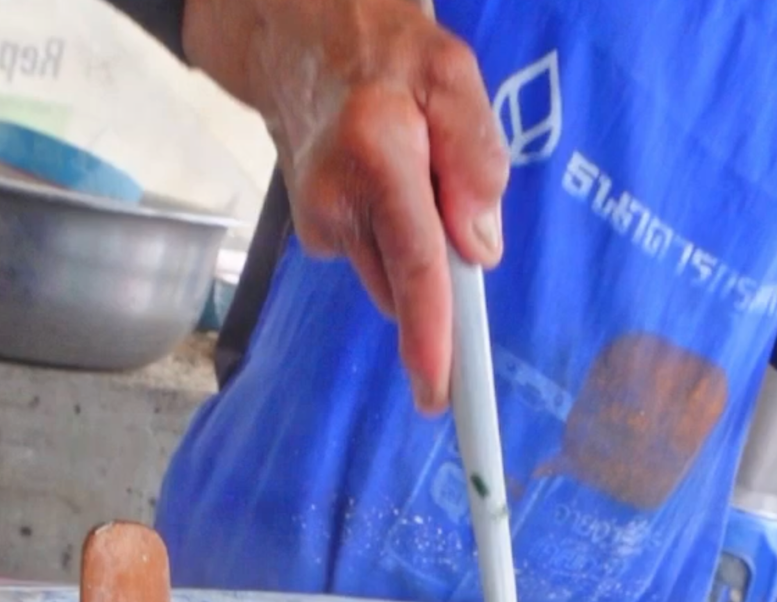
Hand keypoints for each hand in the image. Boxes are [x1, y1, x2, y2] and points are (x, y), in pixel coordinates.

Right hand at [184, 0, 507, 413]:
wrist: (295, 35)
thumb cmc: (384, 51)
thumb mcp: (452, 75)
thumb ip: (475, 158)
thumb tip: (480, 250)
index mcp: (378, 157)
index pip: (415, 266)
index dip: (431, 337)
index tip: (439, 392)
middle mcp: (337, 203)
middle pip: (410, 284)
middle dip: (441, 272)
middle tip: (448, 202)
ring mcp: (319, 224)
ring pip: (393, 277)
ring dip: (416, 248)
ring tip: (408, 174)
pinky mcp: (315, 235)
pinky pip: (375, 258)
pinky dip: (392, 236)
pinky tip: (381, 181)